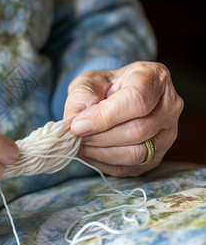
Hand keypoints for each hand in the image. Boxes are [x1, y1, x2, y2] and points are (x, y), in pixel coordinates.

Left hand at [64, 61, 182, 175]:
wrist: (115, 98)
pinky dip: (106, 163)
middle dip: (100, 137)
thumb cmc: (104, 87)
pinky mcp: (159, 155)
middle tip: (76, 136)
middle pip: (138, 130)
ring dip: (102, 153)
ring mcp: (168, 133)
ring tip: (81, 145)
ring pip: (137, 153)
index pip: (138, 100)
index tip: (78, 124)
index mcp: (154, 78)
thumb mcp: (88, 82)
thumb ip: (80, 99)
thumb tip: (75, 123)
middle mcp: (170, 105)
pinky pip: (132, 167)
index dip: (105, 116)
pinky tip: (91, 153)